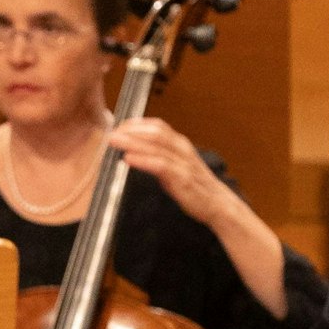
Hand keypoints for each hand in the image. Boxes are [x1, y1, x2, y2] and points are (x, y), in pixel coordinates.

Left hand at [106, 117, 231, 227]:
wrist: (219, 204)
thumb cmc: (195, 187)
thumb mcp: (176, 168)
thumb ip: (159, 159)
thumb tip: (134, 155)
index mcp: (180, 145)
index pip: (157, 126)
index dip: (136, 124)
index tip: (118, 125)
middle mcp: (182, 149)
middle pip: (154, 133)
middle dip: (130, 131)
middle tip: (110, 132)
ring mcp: (183, 163)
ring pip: (155, 146)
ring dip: (132, 142)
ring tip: (114, 140)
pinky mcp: (183, 178)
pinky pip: (161, 165)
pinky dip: (143, 160)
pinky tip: (128, 159)